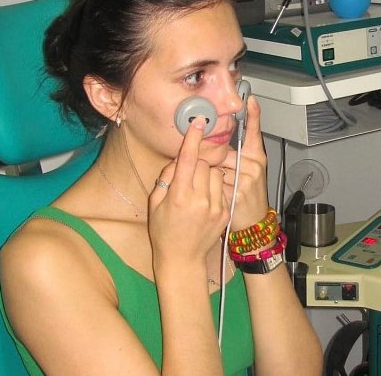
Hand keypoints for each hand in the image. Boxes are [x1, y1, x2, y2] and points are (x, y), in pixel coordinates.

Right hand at [148, 115, 228, 263]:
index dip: (193, 138)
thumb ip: (166, 178)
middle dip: (196, 162)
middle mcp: (200, 200)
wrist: (182, 259)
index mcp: (179, 196)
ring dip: (207, 173)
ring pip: (216, 172)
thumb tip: (178, 159)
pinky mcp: (225, 211)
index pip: (188, 159)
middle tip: (188, 174)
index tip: (198, 122)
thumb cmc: (164, 232)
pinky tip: (205, 199)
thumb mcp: (155, 203)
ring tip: (197, 188)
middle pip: (204, 163)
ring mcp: (215, 206)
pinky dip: (214, 187)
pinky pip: (222, 187)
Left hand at [219, 97, 268, 230]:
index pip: (254, 132)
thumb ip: (236, 157)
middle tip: (218, 175)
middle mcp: (254, 165)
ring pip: (217, 167)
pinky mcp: (238, 192)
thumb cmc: (247, 196)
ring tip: (223, 188)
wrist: (253, 224)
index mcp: (257, 157)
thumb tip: (215, 145)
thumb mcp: (248, 172)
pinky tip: (220, 196)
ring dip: (212, 176)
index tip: (250, 100)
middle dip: (213, 161)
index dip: (253, 115)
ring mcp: (247, 178)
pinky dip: (211, 189)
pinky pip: (215, 183)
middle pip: (223, 152)